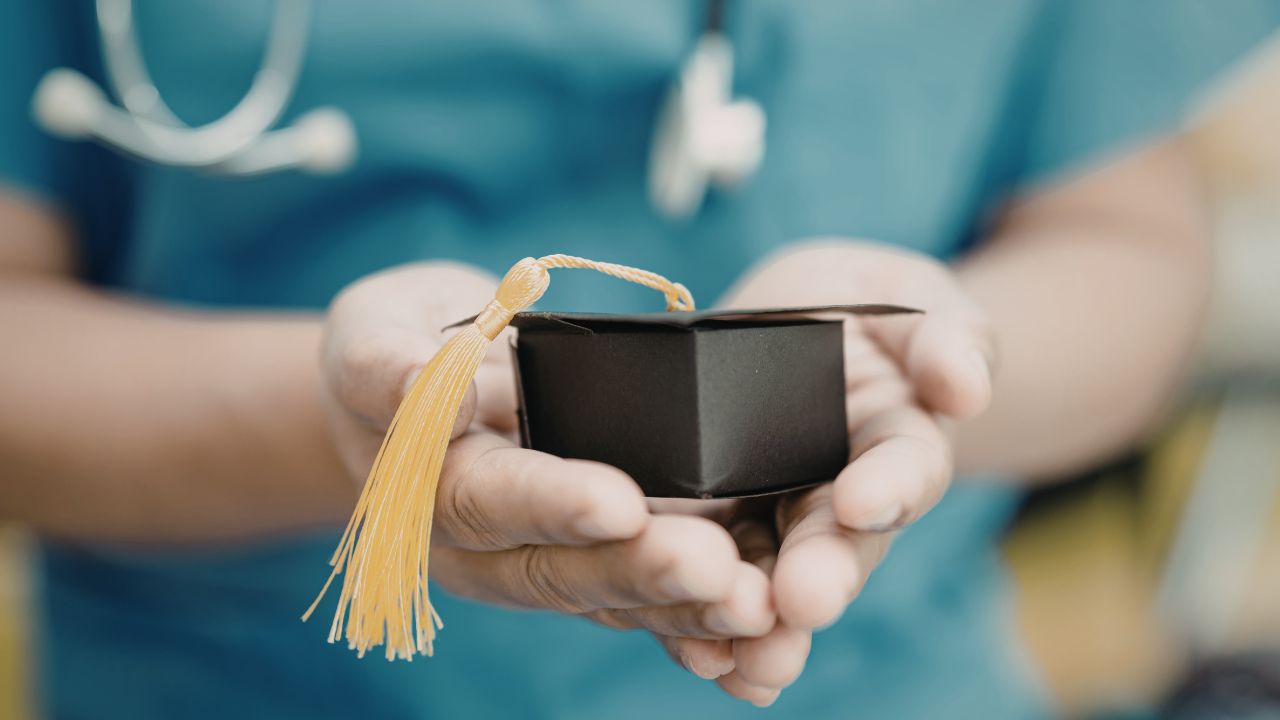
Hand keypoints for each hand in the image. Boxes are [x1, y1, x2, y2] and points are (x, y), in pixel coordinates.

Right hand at [320, 262, 774, 666]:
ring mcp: (544, 558)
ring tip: (754, 605)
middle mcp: (487, 545)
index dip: (551, 503)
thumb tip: (418, 383)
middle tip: (715, 569)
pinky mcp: (593, 556)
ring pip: (613, 596)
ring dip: (684, 607)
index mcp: (429, 488)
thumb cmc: (397, 348)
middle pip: (561, 570)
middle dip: (639, 571)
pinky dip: (699, 618)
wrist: (419, 391)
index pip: (489, 500)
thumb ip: (385, 363)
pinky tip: (757, 629)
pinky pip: (644, 596)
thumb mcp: (372, 332)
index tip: (618, 502)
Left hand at [653, 240, 995, 704]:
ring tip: (746, 655)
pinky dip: (705, 623)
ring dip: (762, 620)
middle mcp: (841, 498)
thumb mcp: (912, 301)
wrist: (796, 324)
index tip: (864, 502)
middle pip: (836, 545)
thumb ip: (944, 339)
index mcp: (900, 442)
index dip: (889, 486)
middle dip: (821, 575)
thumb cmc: (865, 308)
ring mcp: (775, 518)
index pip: (904, 468)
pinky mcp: (713, 523)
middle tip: (803, 603)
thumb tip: (965, 386)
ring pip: (772, 577)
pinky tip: (703, 660)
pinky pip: (709, 575)